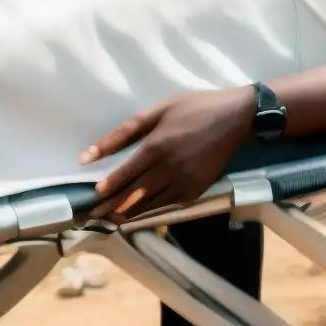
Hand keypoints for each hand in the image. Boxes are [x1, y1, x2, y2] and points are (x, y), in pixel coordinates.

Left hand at [82, 88, 255, 219]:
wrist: (236, 118)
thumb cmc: (194, 108)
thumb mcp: (158, 110)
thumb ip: (124, 132)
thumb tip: (90, 154)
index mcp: (156, 147)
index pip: (124, 175)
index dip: (107, 189)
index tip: (92, 197)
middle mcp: (168, 170)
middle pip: (133, 195)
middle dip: (110, 207)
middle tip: (91, 216)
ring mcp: (183, 183)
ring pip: (149, 205)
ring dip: (127, 213)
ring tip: (109, 217)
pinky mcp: (195, 191)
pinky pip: (167, 205)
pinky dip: (150, 210)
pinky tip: (138, 211)